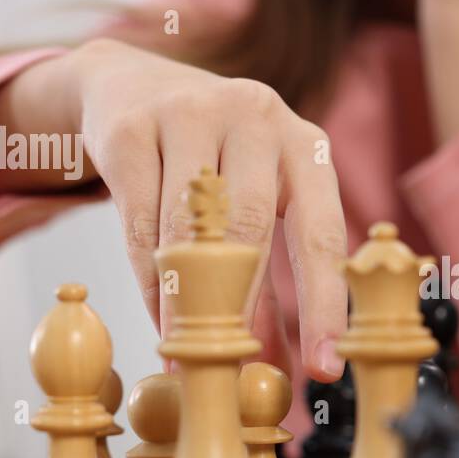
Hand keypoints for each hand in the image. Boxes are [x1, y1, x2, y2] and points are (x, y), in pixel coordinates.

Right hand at [69, 37, 347, 378]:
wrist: (132, 86)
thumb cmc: (215, 160)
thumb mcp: (256, 199)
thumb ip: (269, 277)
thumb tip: (277, 365)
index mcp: (304, 144)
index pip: (321, 233)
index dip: (325, 306)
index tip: (326, 369)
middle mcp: (257, 118)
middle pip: (251, 228)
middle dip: (241, 308)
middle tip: (234, 371)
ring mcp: (192, 114)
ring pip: (189, 228)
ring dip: (187, 301)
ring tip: (187, 354)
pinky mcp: (132, 128)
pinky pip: (141, 222)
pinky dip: (150, 280)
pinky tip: (158, 317)